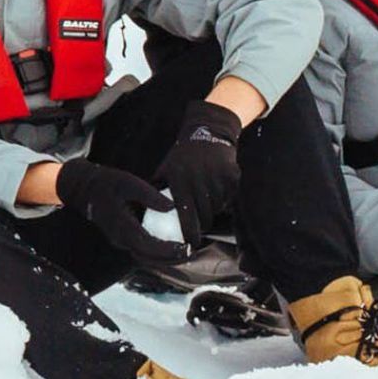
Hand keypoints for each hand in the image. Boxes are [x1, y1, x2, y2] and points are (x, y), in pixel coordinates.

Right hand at [53, 156, 182, 260]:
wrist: (81, 186)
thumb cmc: (104, 183)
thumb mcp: (128, 183)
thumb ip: (150, 195)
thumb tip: (171, 207)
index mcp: (123, 227)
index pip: (149, 247)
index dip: (170, 251)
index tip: (187, 247)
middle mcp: (120, 238)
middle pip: (148, 258)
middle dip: (171, 259)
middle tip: (190, 252)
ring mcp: (119, 239)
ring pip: (144, 258)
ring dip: (164, 258)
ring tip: (183, 251)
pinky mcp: (120, 237)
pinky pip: (140, 251)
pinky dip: (156, 253)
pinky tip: (168, 246)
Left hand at [149, 97, 246, 248]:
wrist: (207, 134)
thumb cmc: (182, 158)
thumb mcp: (166, 169)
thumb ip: (158, 190)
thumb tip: (145, 213)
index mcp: (179, 178)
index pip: (185, 212)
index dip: (189, 231)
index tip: (191, 244)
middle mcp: (199, 178)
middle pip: (205, 215)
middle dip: (202, 225)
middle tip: (198, 229)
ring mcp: (218, 177)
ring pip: (218, 208)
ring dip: (212, 211)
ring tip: (205, 204)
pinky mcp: (233, 176)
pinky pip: (229, 199)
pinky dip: (223, 200)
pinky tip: (215, 190)